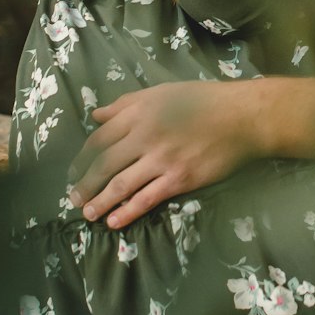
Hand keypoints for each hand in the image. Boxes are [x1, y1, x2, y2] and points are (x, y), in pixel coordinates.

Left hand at [68, 81, 262, 229]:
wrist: (241, 116)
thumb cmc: (203, 100)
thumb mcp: (161, 92)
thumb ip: (126, 104)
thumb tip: (96, 115)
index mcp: (138, 113)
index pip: (99, 139)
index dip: (81, 159)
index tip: (73, 172)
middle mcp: (145, 136)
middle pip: (104, 165)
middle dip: (85, 185)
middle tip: (73, 199)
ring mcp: (162, 159)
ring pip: (120, 185)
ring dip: (100, 202)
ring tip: (88, 214)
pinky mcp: (179, 179)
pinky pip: (147, 199)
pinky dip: (127, 212)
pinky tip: (114, 222)